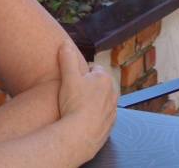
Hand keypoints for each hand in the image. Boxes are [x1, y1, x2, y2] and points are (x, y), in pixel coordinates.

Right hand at [56, 42, 116, 159]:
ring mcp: (113, 110)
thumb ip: (67, 59)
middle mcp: (113, 93)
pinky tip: (83, 120)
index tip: (72, 81)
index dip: (80, 74)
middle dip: (87, 87)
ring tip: (77, 108)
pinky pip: (102, 116)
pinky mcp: (110, 125)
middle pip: (98, 85)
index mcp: (105, 78)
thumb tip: (65, 44)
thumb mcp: (68, 77)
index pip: (93, 69)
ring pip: (101, 101)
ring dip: (92, 102)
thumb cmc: (74, 104)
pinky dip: (94, 116)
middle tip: (73, 94)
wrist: (80, 136)